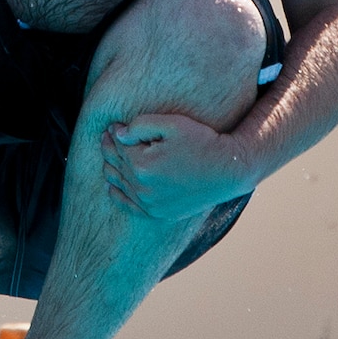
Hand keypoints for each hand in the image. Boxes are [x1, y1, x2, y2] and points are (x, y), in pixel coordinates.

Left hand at [100, 115, 254, 221]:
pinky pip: (128, 205)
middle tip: (108, 136)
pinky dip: (118, 194)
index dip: (114, 133)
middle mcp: (142, 188)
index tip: (114, 126)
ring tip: (111, 155)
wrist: (228, 171)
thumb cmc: (202, 142)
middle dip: (110, 147)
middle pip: (116, 163)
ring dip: (111, 167)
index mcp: (142, 164)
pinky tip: (112, 185)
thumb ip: (141, 125)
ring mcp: (149, 204)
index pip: (118, 145)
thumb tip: (118, 133)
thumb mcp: (173, 124)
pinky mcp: (158, 214)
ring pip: (118, 183)